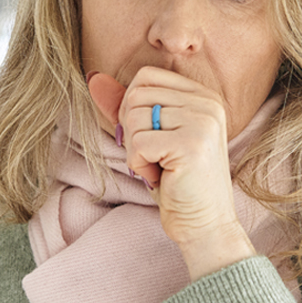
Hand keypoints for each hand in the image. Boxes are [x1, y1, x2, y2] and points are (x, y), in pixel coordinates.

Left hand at [89, 68, 255, 278]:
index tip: (147, 137)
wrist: (206, 225)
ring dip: (135, 150)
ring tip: (158, 167)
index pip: (146, 76)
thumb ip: (126, 107)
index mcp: (202, 95)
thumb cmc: (177, 183)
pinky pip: (139, 143)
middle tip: (152, 157)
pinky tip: (160, 177)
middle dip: (131, 130)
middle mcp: (207, 103)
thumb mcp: (150, 138)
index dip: (131, 106)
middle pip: (136, 95)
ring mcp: (202, 122)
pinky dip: (139, 165)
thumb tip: (94, 79)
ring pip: (134, 117)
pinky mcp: (192, 144)